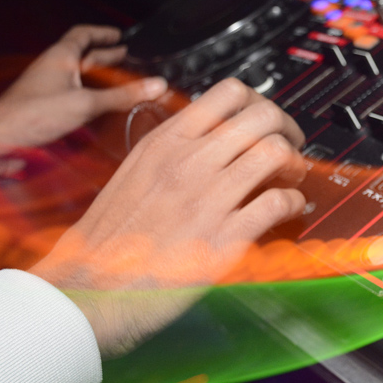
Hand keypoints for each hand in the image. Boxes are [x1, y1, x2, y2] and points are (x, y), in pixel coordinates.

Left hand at [0, 25, 167, 163]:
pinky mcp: (47, 109)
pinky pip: (74, 96)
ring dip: (100, 78)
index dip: (102, 33)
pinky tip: (102, 106)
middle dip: (106, 56)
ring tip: (120, 81)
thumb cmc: (33, 115)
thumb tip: (156, 85)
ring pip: (79, 78)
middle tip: (126, 57)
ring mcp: (49, 89)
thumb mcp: (86, 102)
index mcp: (59, 57)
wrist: (0, 140)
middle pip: (83, 56)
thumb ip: (122, 95)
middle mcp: (53, 70)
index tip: (119, 35)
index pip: (82, 34)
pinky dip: (91, 97)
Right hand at [29, 78, 307, 356]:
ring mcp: (208, 198)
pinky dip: (293, 202)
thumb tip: (209, 141)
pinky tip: (288, 209)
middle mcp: (189, 163)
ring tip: (290, 178)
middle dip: (286, 129)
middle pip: (263, 116)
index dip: (260, 103)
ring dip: (294, 163)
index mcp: (165, 143)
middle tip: (289, 147)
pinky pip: (278, 203)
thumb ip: (173, 151)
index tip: (266, 121)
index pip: (229, 93)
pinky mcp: (224, 237)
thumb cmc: (106, 240)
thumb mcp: (134, 173)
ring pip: (276, 152)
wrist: (88, 288)